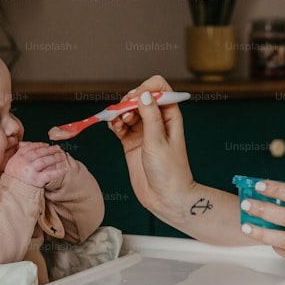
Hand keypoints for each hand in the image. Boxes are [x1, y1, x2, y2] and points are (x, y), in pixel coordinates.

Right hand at [4, 142, 68, 188]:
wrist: (12, 194)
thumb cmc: (14, 180)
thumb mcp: (12, 166)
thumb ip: (21, 157)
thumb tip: (34, 149)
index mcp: (17, 158)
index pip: (29, 147)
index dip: (39, 145)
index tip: (46, 145)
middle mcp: (23, 162)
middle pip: (38, 153)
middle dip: (49, 150)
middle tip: (57, 148)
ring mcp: (30, 170)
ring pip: (44, 160)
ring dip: (55, 157)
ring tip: (62, 156)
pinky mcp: (36, 179)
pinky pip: (49, 174)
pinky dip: (58, 172)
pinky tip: (65, 170)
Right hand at [108, 75, 197, 221]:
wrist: (166, 198)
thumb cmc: (170, 171)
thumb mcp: (158, 141)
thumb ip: (150, 116)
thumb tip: (144, 94)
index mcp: (170, 115)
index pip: (159, 87)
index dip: (145, 88)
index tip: (134, 99)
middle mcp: (157, 120)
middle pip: (139, 97)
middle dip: (128, 101)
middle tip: (123, 113)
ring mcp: (143, 131)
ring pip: (127, 110)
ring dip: (119, 112)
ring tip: (119, 123)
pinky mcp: (132, 142)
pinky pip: (120, 125)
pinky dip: (114, 123)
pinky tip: (114, 128)